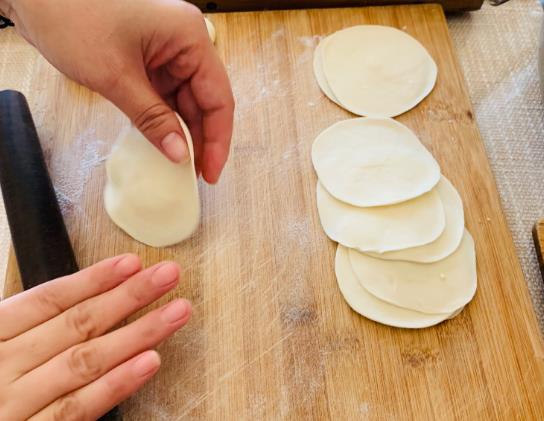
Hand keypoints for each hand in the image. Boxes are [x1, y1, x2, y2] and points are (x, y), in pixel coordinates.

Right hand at [0, 254, 191, 419]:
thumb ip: (26, 326)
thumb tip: (85, 296)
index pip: (47, 300)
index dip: (93, 280)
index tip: (132, 263)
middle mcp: (2, 367)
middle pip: (75, 325)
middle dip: (128, 297)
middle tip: (169, 276)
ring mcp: (15, 405)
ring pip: (85, 362)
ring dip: (137, 334)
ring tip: (176, 312)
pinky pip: (77, 411)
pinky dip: (116, 385)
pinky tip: (149, 362)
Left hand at [3, 0, 233, 182]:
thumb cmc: (73, 19)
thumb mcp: (116, 77)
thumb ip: (152, 118)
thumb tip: (180, 154)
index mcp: (189, 37)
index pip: (218, 96)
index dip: (218, 138)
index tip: (210, 172)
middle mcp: (185, 43)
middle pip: (205, 100)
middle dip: (200, 138)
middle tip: (195, 175)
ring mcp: (167, 52)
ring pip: (185, 102)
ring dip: (182, 132)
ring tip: (180, 165)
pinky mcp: (150, 61)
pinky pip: (165, 97)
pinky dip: (163, 120)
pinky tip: (163, 143)